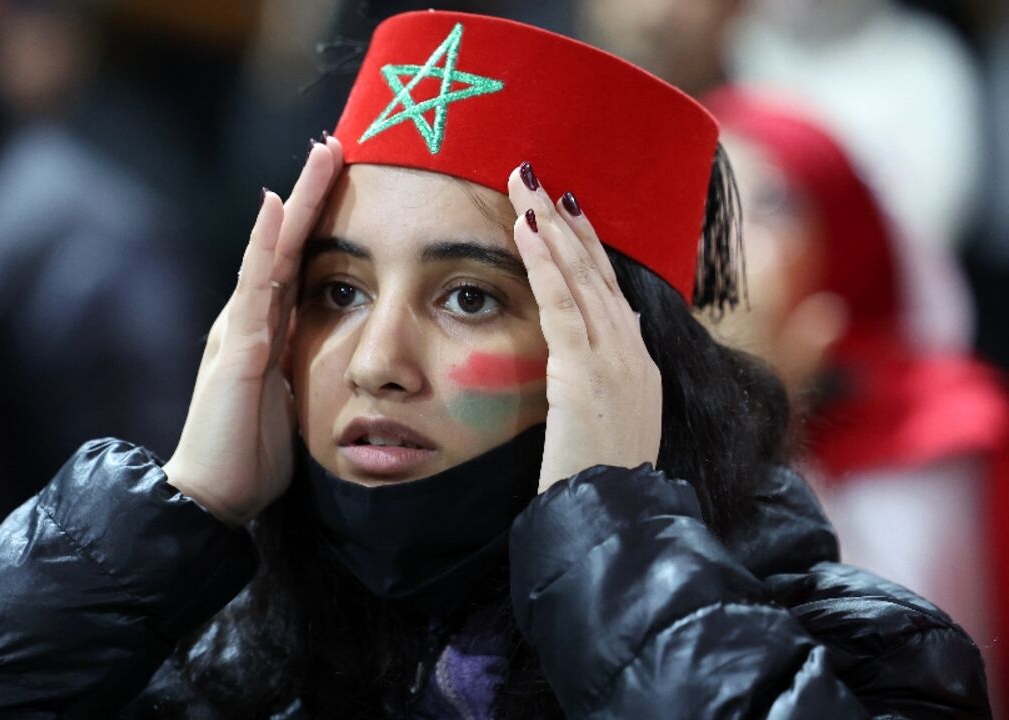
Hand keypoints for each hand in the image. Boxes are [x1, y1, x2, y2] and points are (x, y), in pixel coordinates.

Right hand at [163, 137, 343, 523]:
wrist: (211, 495)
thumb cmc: (251, 455)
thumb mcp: (290, 401)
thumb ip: (301, 369)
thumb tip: (335, 354)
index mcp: (265, 332)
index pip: (297, 264)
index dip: (319, 221)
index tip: (345, 179)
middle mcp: (249, 319)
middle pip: (285, 244)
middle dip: (311, 193)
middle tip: (335, 144)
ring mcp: (239, 329)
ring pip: (272, 251)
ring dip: (296, 201)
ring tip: (321, 155)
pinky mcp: (237, 349)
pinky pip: (254, 287)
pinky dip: (264, 244)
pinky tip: (275, 209)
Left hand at [505, 163, 661, 491]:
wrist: (616, 518)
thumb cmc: (599, 484)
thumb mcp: (602, 429)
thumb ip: (592, 390)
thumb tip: (581, 364)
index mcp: (636, 365)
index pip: (608, 291)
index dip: (586, 247)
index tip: (565, 211)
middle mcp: (632, 352)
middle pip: (596, 270)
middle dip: (565, 220)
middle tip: (536, 176)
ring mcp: (616, 358)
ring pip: (580, 275)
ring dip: (550, 224)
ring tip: (524, 181)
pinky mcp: (589, 370)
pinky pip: (563, 303)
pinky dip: (545, 262)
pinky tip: (525, 227)